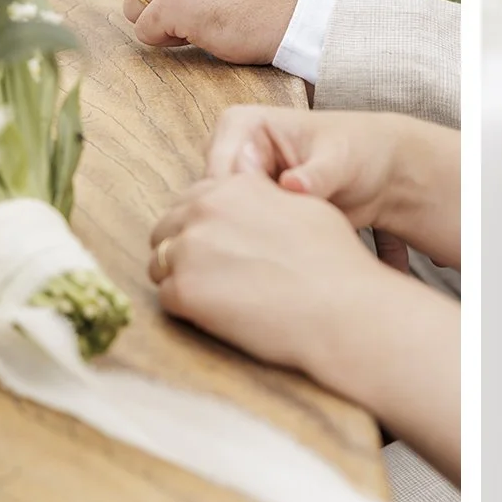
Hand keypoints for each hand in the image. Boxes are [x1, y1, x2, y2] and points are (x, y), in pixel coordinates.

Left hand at [150, 171, 460, 479]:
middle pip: (168, 228)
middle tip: (213, 276)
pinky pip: (165, 297)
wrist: (341, 308)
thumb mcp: (303, 207)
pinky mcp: (184, 291)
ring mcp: (190, 250)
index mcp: (232, 186)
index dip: (202, 225)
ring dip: (181, 279)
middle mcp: (204, 210)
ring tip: (218, 297)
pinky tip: (218, 314)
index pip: (192, 200)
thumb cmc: (334, 261)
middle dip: (184, 250)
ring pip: (160, 262)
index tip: (217, 246)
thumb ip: (264, 197)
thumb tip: (249, 194)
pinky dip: (186, 309)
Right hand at [206, 105, 460, 267]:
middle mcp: (230, 151)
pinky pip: (235, 232)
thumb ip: (315, 174)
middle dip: (236, 227)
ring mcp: (236, 181)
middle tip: (276, 249)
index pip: (217, 172)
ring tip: (284, 250)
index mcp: (242, 124)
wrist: (381, 172)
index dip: (235, 205)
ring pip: (219, 221)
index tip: (270, 229)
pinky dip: (255, 247)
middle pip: (210, 200)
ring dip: (245, 240)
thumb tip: (292, 185)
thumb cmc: (361, 151)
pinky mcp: (247, 207)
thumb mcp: (341, 160)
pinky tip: (283, 257)